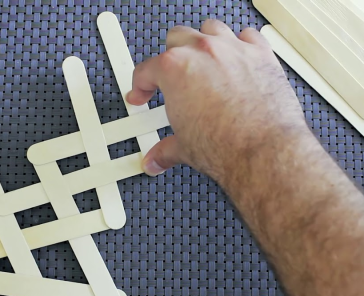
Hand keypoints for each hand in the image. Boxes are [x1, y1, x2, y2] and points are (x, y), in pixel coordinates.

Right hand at [127, 20, 307, 183]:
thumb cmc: (225, 145)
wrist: (263, 151)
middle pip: (177, 38)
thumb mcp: (184, 148)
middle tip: (171, 77)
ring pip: (210, 29)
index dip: (140, 85)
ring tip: (204, 62)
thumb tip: (156, 158)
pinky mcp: (260, 54)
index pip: (146, 69)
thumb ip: (165, 149)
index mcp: (175, 69)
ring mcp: (232, 49)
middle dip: (170, 57)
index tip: (143, 93)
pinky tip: (237, 60)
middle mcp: (203, 52)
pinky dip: (240, 45)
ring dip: (204, 43)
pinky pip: (247, 36)